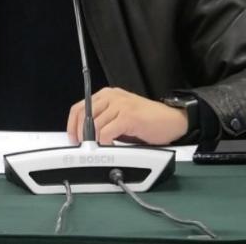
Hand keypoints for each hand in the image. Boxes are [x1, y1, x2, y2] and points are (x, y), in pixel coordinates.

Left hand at [66, 87, 187, 145]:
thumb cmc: (149, 120)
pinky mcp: (129, 116)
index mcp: (108, 95)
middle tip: (85, 147)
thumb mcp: (121, 117)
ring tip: (99, 150)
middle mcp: (112, 96)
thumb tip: (86, 137)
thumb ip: (105, 121)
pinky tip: (111, 148)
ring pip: (94, 126)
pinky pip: (107, 133)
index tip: (73, 139)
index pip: (80, 107)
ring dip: (94, 142)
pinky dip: (106, 144)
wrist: (173, 120)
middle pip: (84, 115)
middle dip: (81, 135)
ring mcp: (121, 105)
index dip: (73, 125)